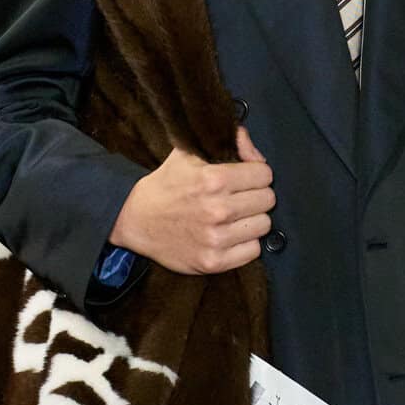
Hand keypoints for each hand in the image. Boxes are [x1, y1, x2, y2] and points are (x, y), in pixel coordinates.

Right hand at [110, 124, 273, 275]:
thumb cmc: (165, 186)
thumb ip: (227, 142)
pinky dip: (245, 243)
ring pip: (264, 225)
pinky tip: (230, 235)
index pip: (265, 175)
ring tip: (234, 217)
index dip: (256, 174)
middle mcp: (217, 209)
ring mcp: (216, 239)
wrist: (135, 221)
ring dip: (252, 220)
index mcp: (213, 179)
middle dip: (256, 196)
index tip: (245, 179)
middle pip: (268, 200)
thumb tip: (253, 147)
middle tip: (239, 198)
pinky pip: (253, 251)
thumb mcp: (188, 154)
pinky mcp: (214, 262)